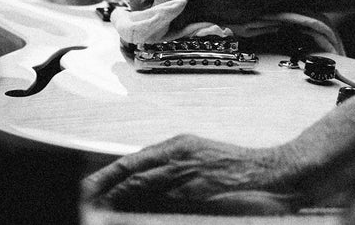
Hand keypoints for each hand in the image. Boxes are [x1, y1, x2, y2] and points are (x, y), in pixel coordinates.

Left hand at [81, 134, 302, 213]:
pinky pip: (167, 195)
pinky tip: (134, 210)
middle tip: (87, 196)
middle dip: (107, 185)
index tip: (90, 184)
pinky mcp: (199, 185)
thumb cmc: (233, 165)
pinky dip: (148, 202)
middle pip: (133, 170)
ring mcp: (188, 169)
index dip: (109, 173)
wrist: (267, 169)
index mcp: (176, 144)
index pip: (133, 159)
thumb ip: (173, 168)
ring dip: (121, 195)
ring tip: (102, 205)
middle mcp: (178, 153)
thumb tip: (145, 182)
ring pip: (145, 182)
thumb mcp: (198, 157)